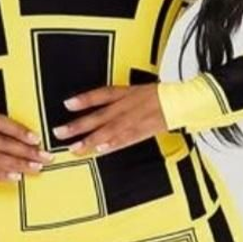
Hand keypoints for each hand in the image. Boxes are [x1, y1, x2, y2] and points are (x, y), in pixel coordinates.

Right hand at [0, 113, 54, 180]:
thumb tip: (12, 139)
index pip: (0, 123)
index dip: (19, 129)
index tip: (36, 137)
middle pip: (4, 142)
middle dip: (27, 150)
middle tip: (45, 156)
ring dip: (20, 163)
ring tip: (36, 167)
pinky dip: (1, 174)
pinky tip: (16, 177)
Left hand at [52, 84, 167, 154]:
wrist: (182, 101)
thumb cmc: (160, 96)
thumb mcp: (137, 90)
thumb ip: (119, 98)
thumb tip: (99, 107)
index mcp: (126, 94)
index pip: (102, 94)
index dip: (84, 99)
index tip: (67, 104)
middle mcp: (127, 106)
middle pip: (99, 116)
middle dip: (78, 125)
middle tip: (60, 132)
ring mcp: (134, 120)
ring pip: (109, 130)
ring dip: (90, 139)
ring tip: (75, 147)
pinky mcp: (142, 132)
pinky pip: (125, 139)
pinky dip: (113, 144)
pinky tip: (100, 151)